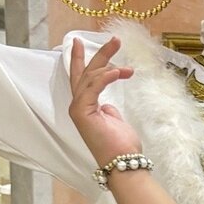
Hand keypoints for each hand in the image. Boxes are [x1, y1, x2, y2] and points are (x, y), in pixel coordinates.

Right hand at [67, 38, 140, 167]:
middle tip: (115, 40)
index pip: (82, 79)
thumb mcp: (115, 121)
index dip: (81, 60)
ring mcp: (79, 109)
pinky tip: (118, 71)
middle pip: (85, 73)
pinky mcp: (82, 112)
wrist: (123, 164)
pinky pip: (92, 87)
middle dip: (99, 54)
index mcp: (86, 107)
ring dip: (108, 62)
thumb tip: (108, 104)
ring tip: (125, 58)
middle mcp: (78, 106)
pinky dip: (105, 77)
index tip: (80, 41)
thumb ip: (108, 109)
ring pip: (89, 77)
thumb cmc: (122, 147)